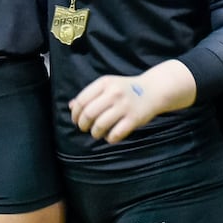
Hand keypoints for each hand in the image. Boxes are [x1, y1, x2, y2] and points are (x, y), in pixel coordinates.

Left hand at [69, 61, 194, 143]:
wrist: (152, 90)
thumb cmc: (125, 89)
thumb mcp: (107, 86)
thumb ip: (89, 95)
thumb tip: (70, 106)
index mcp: (104, 83)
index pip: (81, 101)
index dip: (75, 114)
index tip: (76, 120)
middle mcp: (113, 93)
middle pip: (88, 114)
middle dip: (83, 125)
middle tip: (84, 128)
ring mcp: (124, 106)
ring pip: (100, 125)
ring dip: (95, 133)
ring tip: (96, 133)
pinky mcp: (134, 119)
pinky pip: (116, 134)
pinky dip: (109, 138)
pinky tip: (110, 136)